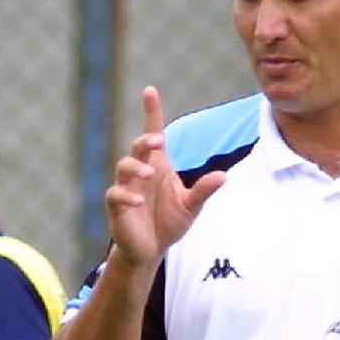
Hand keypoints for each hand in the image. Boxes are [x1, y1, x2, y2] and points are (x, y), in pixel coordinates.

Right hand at [104, 87, 225, 266]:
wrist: (150, 249)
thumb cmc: (169, 222)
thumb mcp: (191, 206)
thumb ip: (203, 190)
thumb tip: (223, 176)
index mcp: (159, 166)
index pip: (154, 133)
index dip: (152, 112)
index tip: (150, 90)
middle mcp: (141, 172)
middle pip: (138, 146)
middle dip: (146, 140)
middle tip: (158, 141)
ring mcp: (127, 187)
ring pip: (123, 166)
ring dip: (136, 168)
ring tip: (150, 175)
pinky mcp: (117, 206)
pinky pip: (116, 194)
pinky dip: (126, 195)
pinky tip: (138, 201)